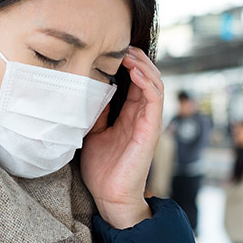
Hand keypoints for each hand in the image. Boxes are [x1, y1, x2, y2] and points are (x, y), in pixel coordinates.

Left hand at [81, 47, 163, 228]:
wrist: (109, 197)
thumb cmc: (102, 169)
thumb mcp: (92, 132)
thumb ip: (95, 111)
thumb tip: (86, 87)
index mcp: (129, 115)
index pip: (134, 81)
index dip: (126, 64)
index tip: (110, 49)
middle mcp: (141, 116)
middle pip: (147, 77)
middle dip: (136, 58)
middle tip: (121, 45)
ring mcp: (148, 122)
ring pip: (155, 83)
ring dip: (144, 65)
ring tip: (129, 53)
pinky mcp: (151, 130)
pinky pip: (155, 99)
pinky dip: (148, 82)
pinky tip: (136, 71)